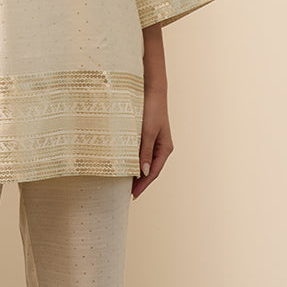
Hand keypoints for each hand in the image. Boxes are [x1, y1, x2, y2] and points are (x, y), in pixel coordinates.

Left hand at [133, 24, 171, 199]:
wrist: (152, 89)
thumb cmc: (151, 109)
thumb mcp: (146, 131)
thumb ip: (144, 152)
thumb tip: (143, 172)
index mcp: (164, 148)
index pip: (153, 172)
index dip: (143, 185)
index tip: (132, 196)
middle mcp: (160, 147)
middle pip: (149, 170)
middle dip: (139, 182)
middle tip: (125, 194)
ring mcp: (154, 141)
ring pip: (144, 162)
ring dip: (135, 172)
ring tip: (122, 183)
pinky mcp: (146, 135)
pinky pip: (140, 153)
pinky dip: (133, 161)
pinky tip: (123, 164)